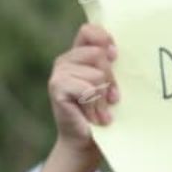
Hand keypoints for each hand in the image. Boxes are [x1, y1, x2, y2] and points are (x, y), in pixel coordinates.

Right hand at [49, 24, 118, 154]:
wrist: (86, 141)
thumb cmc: (101, 111)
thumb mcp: (109, 83)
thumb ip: (109, 64)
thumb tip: (113, 51)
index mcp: (78, 54)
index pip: (89, 30)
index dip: (104, 39)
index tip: (115, 57)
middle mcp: (65, 60)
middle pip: (98, 54)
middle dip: (110, 78)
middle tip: (111, 98)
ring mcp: (58, 73)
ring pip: (96, 74)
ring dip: (103, 97)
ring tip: (101, 110)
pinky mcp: (57, 87)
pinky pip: (88, 88)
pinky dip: (95, 104)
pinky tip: (93, 116)